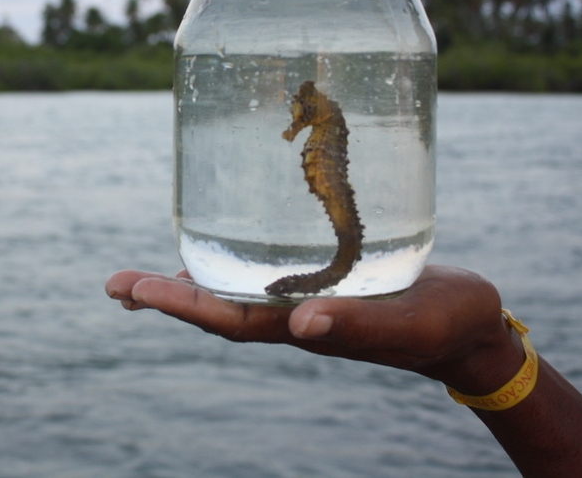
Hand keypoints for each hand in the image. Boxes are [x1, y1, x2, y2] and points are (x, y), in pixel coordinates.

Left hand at [105, 265, 522, 390]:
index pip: (228, 318)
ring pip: (231, 292)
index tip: (133, 289)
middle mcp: (293, 315)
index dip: (180, 304)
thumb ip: (357, 323)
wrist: (467, 325)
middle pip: (215, 307)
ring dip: (185, 285)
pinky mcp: (319, 280)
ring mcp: (303, 299)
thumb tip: (300, 324)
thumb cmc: (442, 324)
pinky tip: (214, 253)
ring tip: (141, 277)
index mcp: (306, 328)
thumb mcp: (406, 322)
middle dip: (164, 296)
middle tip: (114, 284)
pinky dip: (226, 266)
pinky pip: (259, 275)